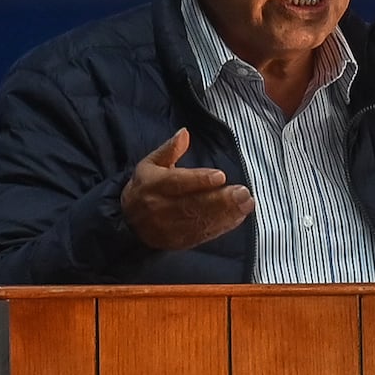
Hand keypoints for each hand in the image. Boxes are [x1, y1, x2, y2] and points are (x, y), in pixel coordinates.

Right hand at [121, 128, 255, 249]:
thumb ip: (170, 149)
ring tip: (246, 204)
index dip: (200, 180)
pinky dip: (222, 226)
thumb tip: (185, 133)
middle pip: (193, 204)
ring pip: (200, 221)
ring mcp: (170, 228)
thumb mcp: (150, 164)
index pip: (178, 183)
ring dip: (226, 214)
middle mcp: (160, 208)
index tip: (221, 176)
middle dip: (221, 200)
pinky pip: (202, 235)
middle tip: (243, 193)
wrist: (128, 222)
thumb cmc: (145, 186)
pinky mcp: (179, 241)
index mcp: (153, 185)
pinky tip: (238, 217)